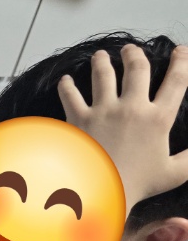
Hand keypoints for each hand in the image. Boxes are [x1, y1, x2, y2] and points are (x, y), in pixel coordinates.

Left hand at [58, 44, 187, 210]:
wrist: (98, 191)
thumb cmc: (135, 185)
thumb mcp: (173, 173)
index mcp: (158, 119)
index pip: (177, 82)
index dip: (182, 62)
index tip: (181, 50)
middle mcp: (132, 108)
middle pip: (137, 70)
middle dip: (135, 55)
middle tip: (131, 49)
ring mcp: (103, 111)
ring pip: (103, 75)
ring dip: (102, 62)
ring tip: (101, 55)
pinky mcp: (78, 118)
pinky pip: (70, 96)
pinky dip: (66, 86)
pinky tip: (65, 80)